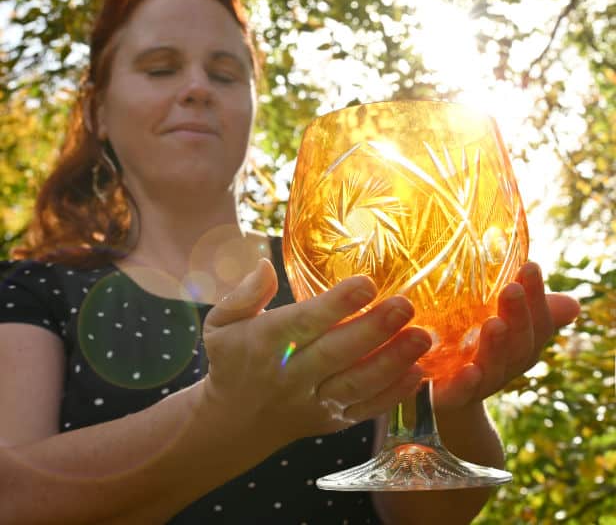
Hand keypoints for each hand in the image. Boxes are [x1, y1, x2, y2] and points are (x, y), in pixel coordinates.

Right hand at [201, 259, 429, 445]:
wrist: (232, 422)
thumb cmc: (231, 360)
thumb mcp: (220, 324)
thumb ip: (242, 295)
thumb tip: (265, 264)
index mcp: (266, 344)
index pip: (304, 322)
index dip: (336, 304)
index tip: (367, 283)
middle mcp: (291, 375)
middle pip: (337, 352)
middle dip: (374, 329)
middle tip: (406, 305)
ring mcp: (313, 402)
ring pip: (357, 383)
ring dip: (392, 361)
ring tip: (423, 337)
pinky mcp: (331, 421)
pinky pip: (365, 409)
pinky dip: (393, 394)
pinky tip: (419, 373)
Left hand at [432, 262, 580, 411]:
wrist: (428, 390)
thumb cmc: (461, 343)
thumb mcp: (484, 316)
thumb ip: (511, 302)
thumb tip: (569, 299)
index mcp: (515, 346)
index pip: (536, 323)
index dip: (536, 298)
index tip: (530, 266)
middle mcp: (501, 367)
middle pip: (519, 347)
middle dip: (518, 317)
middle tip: (511, 290)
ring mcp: (475, 385)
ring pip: (492, 370)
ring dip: (496, 347)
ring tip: (495, 323)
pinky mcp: (443, 398)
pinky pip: (457, 395)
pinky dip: (466, 384)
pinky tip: (471, 370)